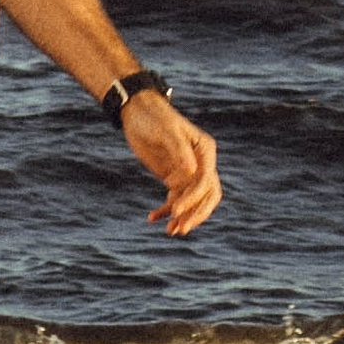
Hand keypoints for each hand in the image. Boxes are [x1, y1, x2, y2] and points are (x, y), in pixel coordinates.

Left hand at [121, 91, 220, 238]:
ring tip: (168, 231)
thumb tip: (192, 171)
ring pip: (191, 201)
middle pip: (206, 196)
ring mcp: (187, 171)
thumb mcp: (165, 131)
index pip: (206, 180)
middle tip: (180, 229)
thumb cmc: (153, 117)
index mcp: (205, 150)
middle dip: (195, 214)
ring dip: (182, 217)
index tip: (176, 211)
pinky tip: (152, 218)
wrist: (136, 112)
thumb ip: (179, 150)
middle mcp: (201, 163)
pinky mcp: (173, 177)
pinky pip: (174, 199)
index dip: (193, 198)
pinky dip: (165, 210)